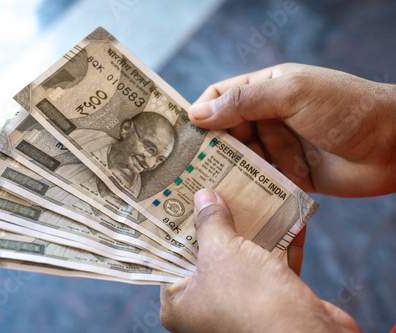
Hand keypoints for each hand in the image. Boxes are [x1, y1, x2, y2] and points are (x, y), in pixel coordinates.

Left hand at [160, 189, 359, 332]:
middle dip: (217, 222)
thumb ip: (211, 222)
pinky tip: (288, 217)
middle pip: (207, 255)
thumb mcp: (222, 251)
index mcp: (180, 304)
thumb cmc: (250, 299)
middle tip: (218, 189)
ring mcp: (240, 307)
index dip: (179, 226)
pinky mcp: (272, 304)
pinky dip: (280, 245)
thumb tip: (204, 197)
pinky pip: (271, 267)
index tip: (184, 199)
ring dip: (252, 229)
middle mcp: (206, 309)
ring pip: (242, 259)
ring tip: (252, 194)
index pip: (170, 258)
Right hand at [189, 63, 395, 196]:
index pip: (221, 96)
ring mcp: (279, 147)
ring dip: (230, 172)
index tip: (180, 135)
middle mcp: (268, 118)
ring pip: (241, 159)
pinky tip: (236, 201)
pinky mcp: (289, 174)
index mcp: (267, 89)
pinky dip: (250, 189)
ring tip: (209, 191)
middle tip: (188, 170)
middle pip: (226, 132)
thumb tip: (197, 112)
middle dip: (211, 149)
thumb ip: (244, 101)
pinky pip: (261, 181)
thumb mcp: (292, 93)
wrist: (395, 146)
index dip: (200, 111)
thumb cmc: (346, 108)